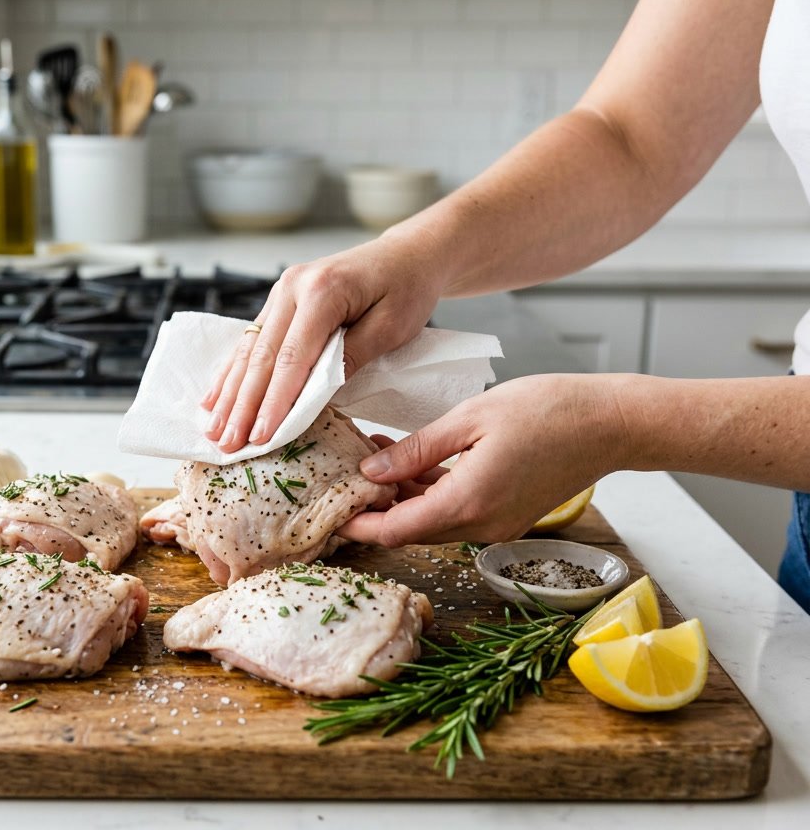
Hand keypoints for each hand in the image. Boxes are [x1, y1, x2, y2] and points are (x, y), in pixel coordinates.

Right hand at [202, 234, 445, 452]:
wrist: (407, 254)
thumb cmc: (407, 289)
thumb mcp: (392, 326)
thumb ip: (351, 357)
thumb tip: (313, 395)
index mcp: (321, 290)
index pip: (291, 358)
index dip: (274, 401)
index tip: (260, 437)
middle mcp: (292, 287)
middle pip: (261, 356)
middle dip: (242, 405)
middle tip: (226, 444)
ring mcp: (281, 292)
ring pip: (249, 350)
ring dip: (229, 393)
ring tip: (213, 430)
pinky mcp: (279, 300)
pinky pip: (252, 341)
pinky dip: (233, 372)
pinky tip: (214, 398)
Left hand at [338, 375, 625, 546]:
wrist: (612, 424)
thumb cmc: (547, 411)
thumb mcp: (469, 419)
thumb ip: (417, 450)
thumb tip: (371, 472)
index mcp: (467, 503)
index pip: (395, 530)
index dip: (358, 526)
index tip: (329, 515)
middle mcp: (481, 525)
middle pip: (410, 528)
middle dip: (374, 508)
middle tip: (342, 476)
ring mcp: (497, 523)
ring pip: (432, 519)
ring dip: (400, 496)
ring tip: (369, 456)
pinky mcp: (507, 513)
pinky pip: (456, 509)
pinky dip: (429, 491)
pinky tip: (407, 461)